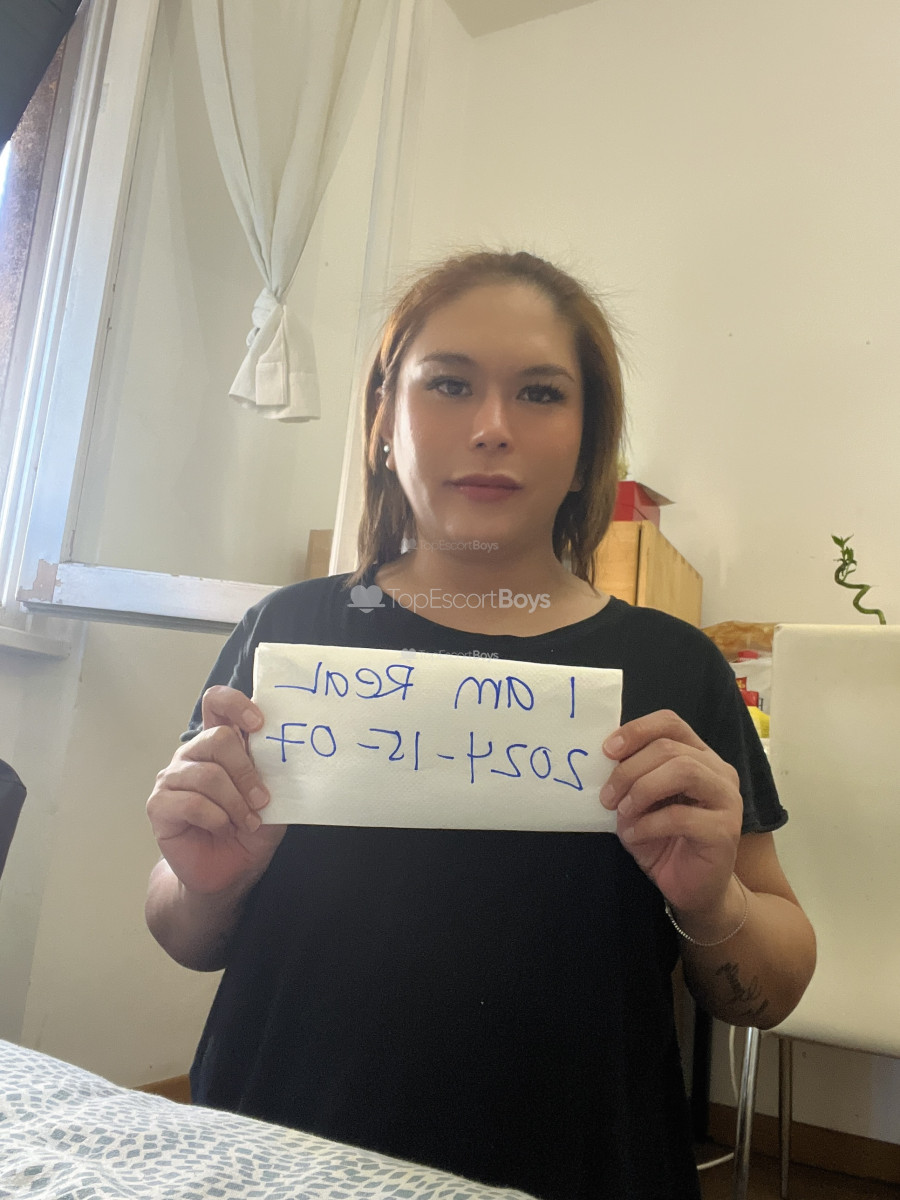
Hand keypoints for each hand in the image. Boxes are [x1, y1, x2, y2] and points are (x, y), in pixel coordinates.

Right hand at [147, 685, 285, 895]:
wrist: (229, 872)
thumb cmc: (249, 831)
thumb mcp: (273, 798)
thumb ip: (274, 771)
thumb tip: (286, 750)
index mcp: (219, 744)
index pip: (217, 703)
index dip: (235, 704)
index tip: (260, 724)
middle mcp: (193, 755)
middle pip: (217, 738)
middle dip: (246, 771)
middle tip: (262, 800)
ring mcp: (172, 778)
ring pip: (208, 775)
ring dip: (235, 802)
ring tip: (247, 822)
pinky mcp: (159, 805)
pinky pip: (191, 802)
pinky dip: (217, 818)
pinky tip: (224, 829)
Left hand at [600, 710, 742, 920]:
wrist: (692, 889)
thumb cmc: (663, 840)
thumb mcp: (640, 802)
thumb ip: (632, 776)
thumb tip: (604, 758)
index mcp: (698, 756)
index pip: (670, 723)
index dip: (637, 730)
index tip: (607, 750)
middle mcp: (718, 771)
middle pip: (669, 748)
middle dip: (629, 769)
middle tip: (607, 797)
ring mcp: (727, 799)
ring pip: (683, 770)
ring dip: (642, 789)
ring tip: (622, 812)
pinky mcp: (725, 831)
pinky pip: (682, 816)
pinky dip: (649, 824)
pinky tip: (635, 836)